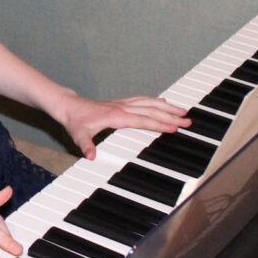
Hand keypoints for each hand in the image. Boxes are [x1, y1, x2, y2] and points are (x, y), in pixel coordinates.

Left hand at [54, 94, 189, 159]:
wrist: (68, 106)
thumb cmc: (75, 121)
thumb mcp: (78, 135)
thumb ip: (86, 145)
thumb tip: (91, 157)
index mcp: (116, 116)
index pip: (143, 120)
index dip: (159, 124)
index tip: (174, 127)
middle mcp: (122, 108)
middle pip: (152, 110)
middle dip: (171, 115)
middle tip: (188, 120)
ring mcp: (123, 104)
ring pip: (150, 103)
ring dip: (167, 107)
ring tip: (183, 110)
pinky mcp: (121, 103)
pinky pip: (143, 100)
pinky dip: (155, 101)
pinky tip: (163, 103)